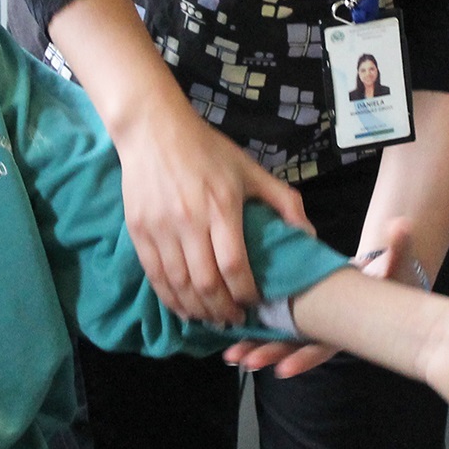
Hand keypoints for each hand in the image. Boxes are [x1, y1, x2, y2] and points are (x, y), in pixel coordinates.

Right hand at [113, 102, 310, 323]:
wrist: (153, 129)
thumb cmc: (207, 149)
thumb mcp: (250, 170)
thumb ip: (283, 201)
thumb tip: (309, 236)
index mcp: (222, 207)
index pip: (235, 266)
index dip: (246, 294)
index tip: (255, 303)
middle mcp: (190, 221)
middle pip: (206, 284)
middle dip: (223, 310)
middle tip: (235, 319)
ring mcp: (161, 228)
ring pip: (179, 285)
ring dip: (198, 310)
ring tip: (212, 319)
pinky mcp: (139, 231)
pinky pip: (155, 276)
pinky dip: (170, 299)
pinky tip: (183, 308)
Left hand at [225, 218, 423, 376]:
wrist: (389, 281)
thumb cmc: (394, 278)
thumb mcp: (398, 265)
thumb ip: (399, 248)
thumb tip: (402, 225)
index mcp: (348, 326)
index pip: (324, 346)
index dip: (304, 358)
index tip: (283, 369)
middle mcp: (327, 330)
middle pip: (295, 348)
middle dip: (269, 354)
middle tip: (243, 361)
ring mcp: (313, 325)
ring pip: (282, 342)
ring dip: (256, 348)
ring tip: (231, 355)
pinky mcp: (303, 316)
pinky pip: (277, 328)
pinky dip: (257, 334)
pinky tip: (233, 338)